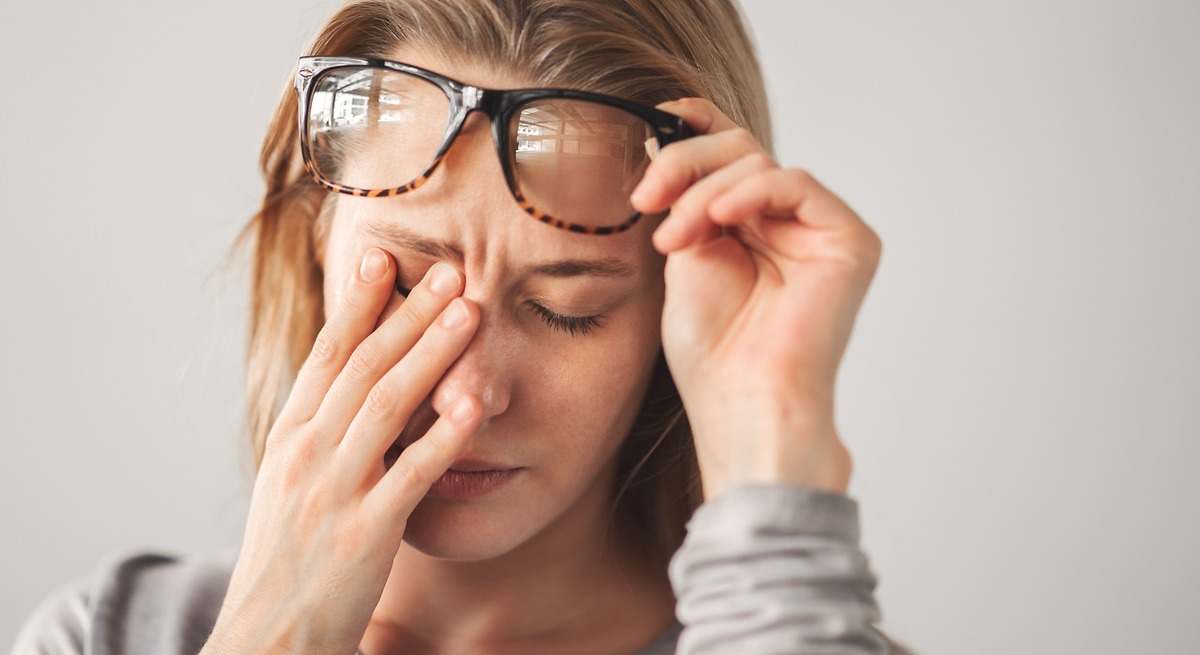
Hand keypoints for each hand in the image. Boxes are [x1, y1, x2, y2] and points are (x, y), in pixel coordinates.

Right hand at [202, 249, 480, 654]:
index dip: (357, 305)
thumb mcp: (290, 486)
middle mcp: (307, 454)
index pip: (326, 356)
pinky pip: (412, 474)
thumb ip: (321, 436)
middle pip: (362, 367)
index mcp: (289, 438)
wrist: (267, 636)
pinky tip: (474, 405)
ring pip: (387, 405)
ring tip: (469, 311)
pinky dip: (443, 437)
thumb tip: (354, 387)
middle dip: (407, 313)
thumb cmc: (287, 561)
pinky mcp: (366, 532)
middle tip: (449, 270)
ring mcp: (335, 490)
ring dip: (430, 352)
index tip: (383, 258)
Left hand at [631, 97, 882, 500]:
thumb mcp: (683, 255)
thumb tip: (661, 139)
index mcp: (750, 226)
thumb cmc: (712, 349)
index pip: (728, 156)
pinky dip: (751, 192)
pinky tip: (719, 219)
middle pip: (739, 151)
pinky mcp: (848, 240)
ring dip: (703, 193)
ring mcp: (820, 230)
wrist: (742, 402)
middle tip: (645, 197)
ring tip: (675, 239)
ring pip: (758, 164)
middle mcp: (788, 223)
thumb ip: (684, 198)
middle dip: (684, 164)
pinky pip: (796, 183)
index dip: (694, 127)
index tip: (654, 116)